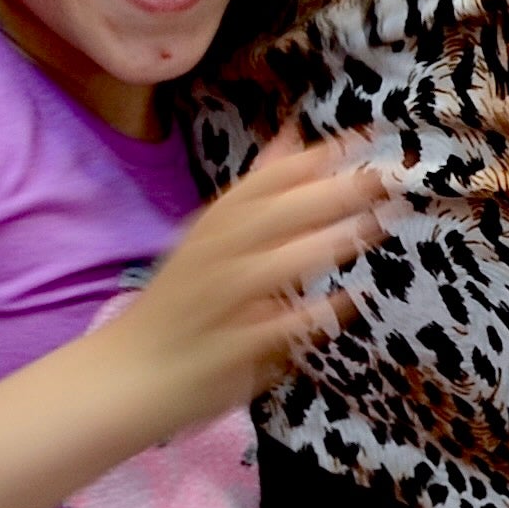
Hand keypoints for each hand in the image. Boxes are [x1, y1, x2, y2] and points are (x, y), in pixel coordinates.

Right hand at [81, 134, 394, 442]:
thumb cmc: (178, 302)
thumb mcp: (212, 235)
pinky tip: (349, 302)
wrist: (124, 376)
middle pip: (269, 218)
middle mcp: (211, 261)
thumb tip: (295, 131)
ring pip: (268, 268)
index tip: (363, 139)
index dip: (309, 159)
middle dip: (326, 194)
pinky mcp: (225, 353)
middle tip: (383, 178)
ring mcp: (216, 306)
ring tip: (372, 227)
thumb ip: (259, 186)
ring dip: (320, 245)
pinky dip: (307, 316)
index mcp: (211, 229)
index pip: (259, 185)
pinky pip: (270, 331)